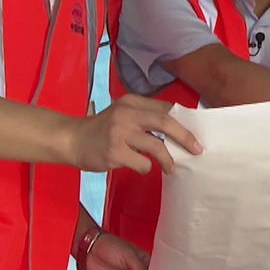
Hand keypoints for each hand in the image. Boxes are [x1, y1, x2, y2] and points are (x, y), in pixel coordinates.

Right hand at [65, 94, 201, 173]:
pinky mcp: (114, 152)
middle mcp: (126, 114)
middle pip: (166, 122)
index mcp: (132, 102)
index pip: (165, 108)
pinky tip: (139, 167)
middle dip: (185, 137)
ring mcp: (119, 133)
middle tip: (197, 149)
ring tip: (171, 168)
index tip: (196, 134)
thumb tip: (178, 127)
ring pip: (156, 146)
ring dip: (168, 159)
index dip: (184, 121)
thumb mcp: (122, 114)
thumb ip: (145, 117)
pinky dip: (146, 168)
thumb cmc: (102, 129)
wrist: (71, 139)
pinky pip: (142, 163)